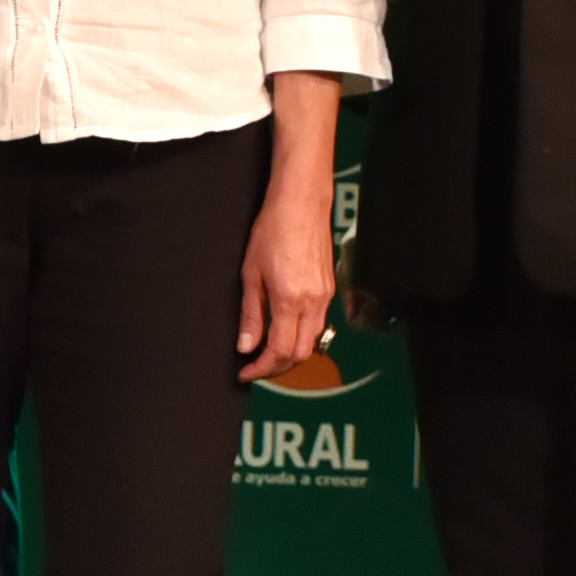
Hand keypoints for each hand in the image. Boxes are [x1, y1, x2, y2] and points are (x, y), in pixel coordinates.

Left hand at [237, 68, 345, 383]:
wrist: (301, 202)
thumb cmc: (273, 229)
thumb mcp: (251, 273)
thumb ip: (250, 314)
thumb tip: (246, 346)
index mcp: (290, 300)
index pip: (279, 351)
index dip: (261, 369)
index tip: (245, 373)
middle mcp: (314, 302)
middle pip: (300, 353)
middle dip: (277, 367)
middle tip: (255, 368)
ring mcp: (326, 296)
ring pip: (313, 341)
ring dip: (291, 353)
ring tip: (267, 353)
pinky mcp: (330, 288)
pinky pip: (319, 324)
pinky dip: (302, 336)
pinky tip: (286, 331)